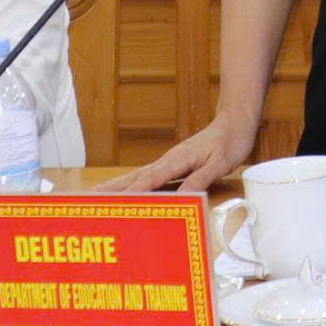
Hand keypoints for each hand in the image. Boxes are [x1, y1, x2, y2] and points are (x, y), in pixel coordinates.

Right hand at [105, 111, 256, 193]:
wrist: (235, 123)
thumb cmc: (230, 142)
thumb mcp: (220, 163)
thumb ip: (200, 179)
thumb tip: (182, 196)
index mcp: (177, 160)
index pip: (150, 179)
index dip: (132, 193)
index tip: (113, 202)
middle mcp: (169, 160)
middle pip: (136, 176)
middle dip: (114, 187)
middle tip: (90, 197)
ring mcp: (169, 162)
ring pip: (139, 175)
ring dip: (119, 185)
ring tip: (98, 194)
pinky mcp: (174, 165)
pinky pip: (150, 177)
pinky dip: (135, 184)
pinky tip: (129, 191)